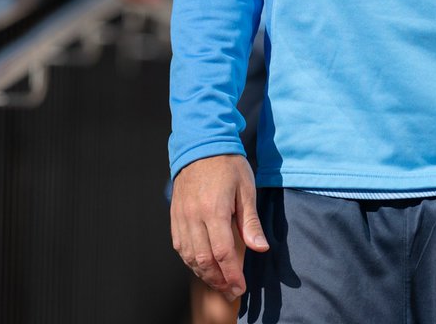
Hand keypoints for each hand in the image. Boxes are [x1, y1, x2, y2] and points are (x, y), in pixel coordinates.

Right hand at [171, 154, 269, 299]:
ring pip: (189, 257)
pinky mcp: (175, 216)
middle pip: (204, 260)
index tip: (241, 287)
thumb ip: (250, 222)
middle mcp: (194, 217)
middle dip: (219, 280)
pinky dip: (191, 261)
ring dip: (204, 274)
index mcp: (215, 210)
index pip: (223, 253)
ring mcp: (182, 217)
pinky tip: (202, 266)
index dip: (232, 274)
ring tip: (219, 282)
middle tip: (232, 291)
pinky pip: (180, 247)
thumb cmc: (227, 165)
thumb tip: (260, 248)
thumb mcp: (246, 189)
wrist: (201, 144)